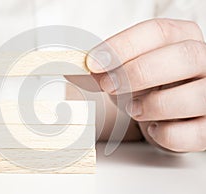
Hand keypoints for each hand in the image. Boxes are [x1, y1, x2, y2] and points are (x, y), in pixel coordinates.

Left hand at [86, 19, 205, 151]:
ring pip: (196, 95)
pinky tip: (153, 128)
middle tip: (109, 86)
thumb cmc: (148, 85)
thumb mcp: (126, 70)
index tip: (93, 62)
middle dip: (138, 72)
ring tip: (133, 109)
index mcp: (183, 38)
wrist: (170, 111)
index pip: (158, 31)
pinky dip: (167, 134)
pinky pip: (195, 132)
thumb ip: (106, 67)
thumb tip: (76, 68)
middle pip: (184, 56)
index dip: (123, 46)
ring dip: (154, 104)